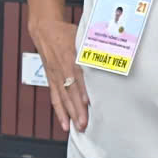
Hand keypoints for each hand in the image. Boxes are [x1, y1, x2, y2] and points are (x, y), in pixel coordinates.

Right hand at [29, 16, 88, 135]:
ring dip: (70, 113)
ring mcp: (55, 76)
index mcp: (70, 56)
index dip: (82, 90)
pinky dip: (60, 112)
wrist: (44, 30)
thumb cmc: (65, 33)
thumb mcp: (82, 35)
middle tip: (85, 123)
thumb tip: (113, 51)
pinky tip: (65, 124)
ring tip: (78, 127)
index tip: (88, 102)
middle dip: (77, 108)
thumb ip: (94, 46)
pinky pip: (55, 99)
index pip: (77, 76)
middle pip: (70, 91)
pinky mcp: (52, 81)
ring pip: (63, 98)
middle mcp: (61, 69)